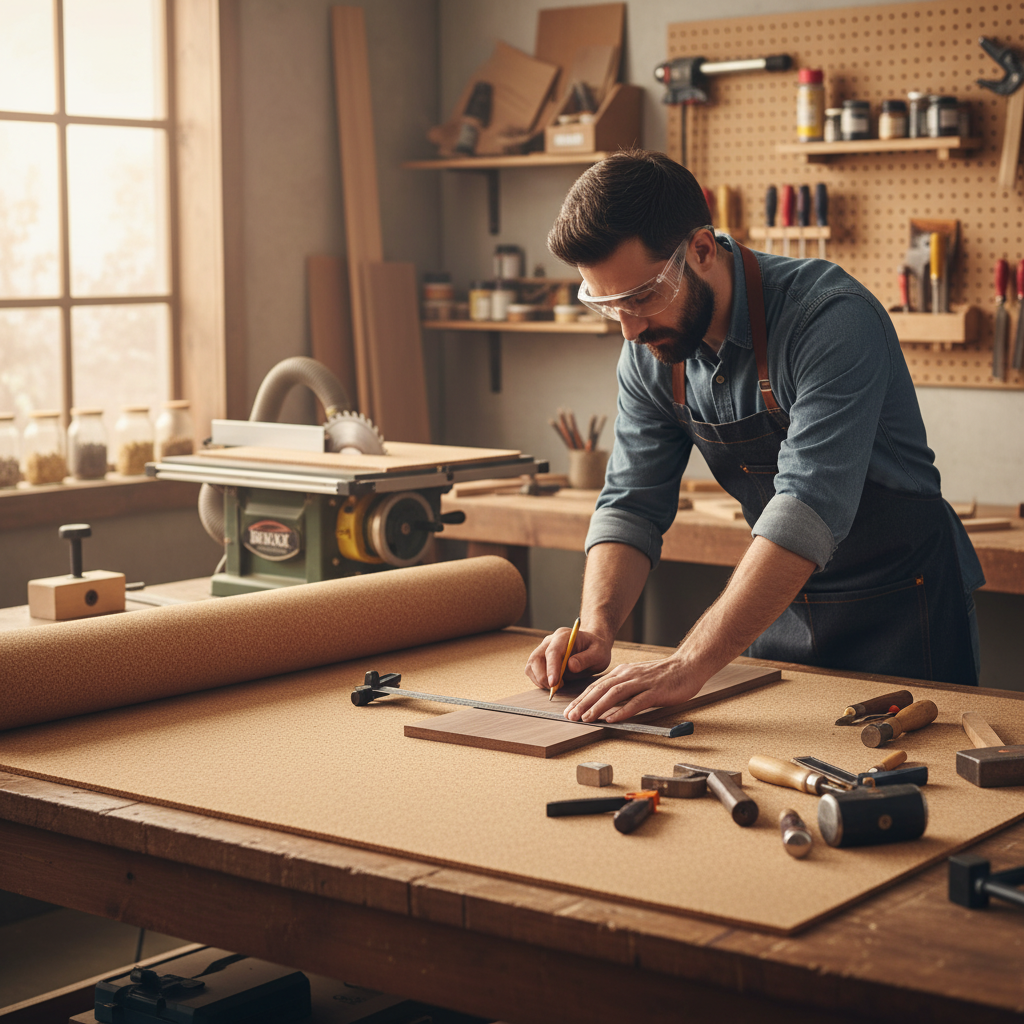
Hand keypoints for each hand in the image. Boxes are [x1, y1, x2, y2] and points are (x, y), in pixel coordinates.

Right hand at [525, 626, 612, 689]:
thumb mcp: (599, 654)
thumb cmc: (596, 649)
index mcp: (564, 636)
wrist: (592, 645)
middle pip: (536, 658)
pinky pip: (532, 671)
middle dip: (542, 676)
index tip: (553, 683)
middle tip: (556, 687)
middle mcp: (550, 641)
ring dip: (540, 679)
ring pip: (531, 665)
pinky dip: (539, 680)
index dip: (551, 668)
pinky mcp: (541, 658)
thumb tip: (570, 666)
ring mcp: (543, 649)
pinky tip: (553, 683)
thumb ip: (586, 659)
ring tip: (557, 685)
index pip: (552, 651)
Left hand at [563, 656, 704, 722]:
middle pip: (600, 689)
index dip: (581, 698)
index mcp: (623, 672)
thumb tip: (606, 703)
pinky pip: (636, 701)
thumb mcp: (638, 678)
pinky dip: (622, 711)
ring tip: (586, 718)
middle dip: (583, 703)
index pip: (596, 685)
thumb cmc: (664, 676)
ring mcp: (642, 682)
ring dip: (598, 706)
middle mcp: (629, 675)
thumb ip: (623, 688)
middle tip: (570, 716)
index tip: (569, 710)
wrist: (688, 665)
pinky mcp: (655, 691)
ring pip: (614, 694)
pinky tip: (612, 719)